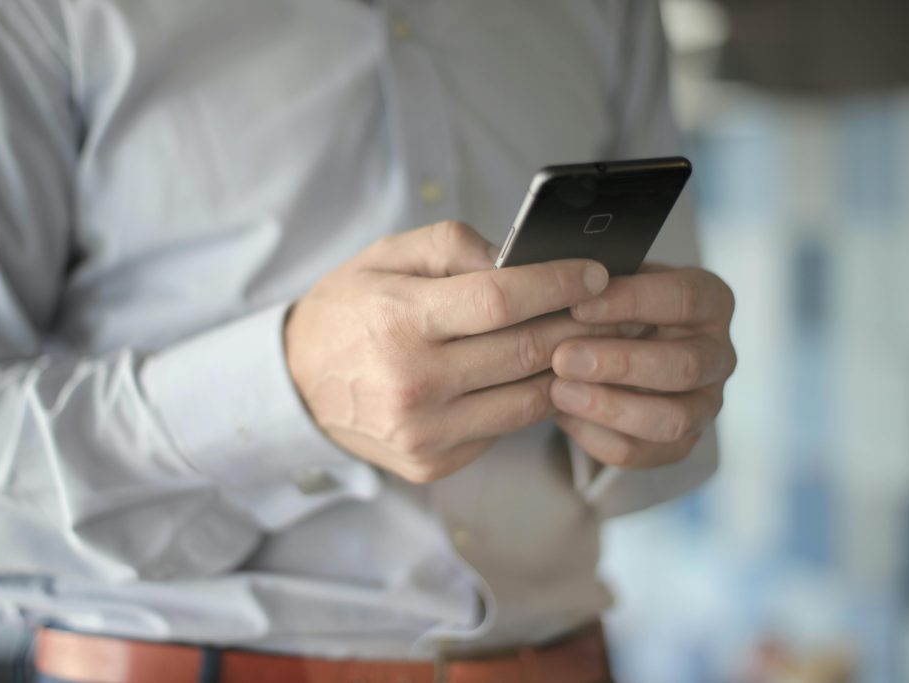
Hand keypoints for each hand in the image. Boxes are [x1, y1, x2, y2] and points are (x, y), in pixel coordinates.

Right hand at [286, 221, 612, 482]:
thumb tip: (520, 260)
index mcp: (400, 321)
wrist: (297, 384)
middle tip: (611, 307)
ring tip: (585, 341)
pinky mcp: (431, 464)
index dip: (558, 283)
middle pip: (526, 352)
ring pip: (527, 401)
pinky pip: (502, 431)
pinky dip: (524, 402)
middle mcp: (413, 384)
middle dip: (580, 325)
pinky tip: (533, 377)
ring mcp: (423, 434)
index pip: (502, 301)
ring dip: (566, 370)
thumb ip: (453, 246)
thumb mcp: (386, 256)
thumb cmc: (348, 310)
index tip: (594, 273)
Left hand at [550, 264, 735, 468]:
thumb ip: (596, 281)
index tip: (578, 304)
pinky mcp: (680, 444)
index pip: (683, 298)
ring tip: (558, 391)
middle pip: (684, 365)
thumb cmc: (612, 303)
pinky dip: (597, 436)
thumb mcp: (610, 280)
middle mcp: (718, 355)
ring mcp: (705, 405)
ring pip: (671, 420)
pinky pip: (642, 452)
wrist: (618, 342)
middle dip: (619, 363)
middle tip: (563, 357)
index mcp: (710, 301)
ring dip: (609, 407)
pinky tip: (562, 415)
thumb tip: (561, 280)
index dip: (631, 301)